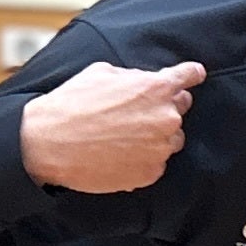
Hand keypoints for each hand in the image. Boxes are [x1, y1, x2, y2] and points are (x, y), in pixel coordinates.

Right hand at [21, 60, 203, 193]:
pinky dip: (143, 158)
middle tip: (135, 112)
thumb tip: (145, 80)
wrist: (49, 144)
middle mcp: (166, 118)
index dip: (191, 75)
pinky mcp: (151, 173)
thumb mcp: (101, 73)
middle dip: (163, 106)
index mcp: (156, 88)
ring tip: (122, 136)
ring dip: (155, 135)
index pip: (188, 76)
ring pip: (171, 139)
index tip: (196, 75)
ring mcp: (160, 148)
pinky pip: (156, 162)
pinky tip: (118, 153)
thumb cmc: (71, 104)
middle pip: (180, 108)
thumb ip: (133, 76)